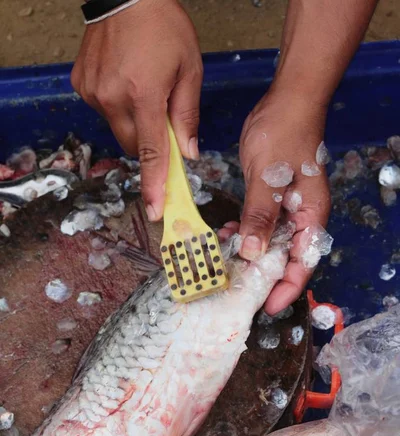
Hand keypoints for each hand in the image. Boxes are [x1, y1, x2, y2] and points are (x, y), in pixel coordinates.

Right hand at [71, 0, 202, 220]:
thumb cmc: (163, 25)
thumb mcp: (189, 68)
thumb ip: (187, 115)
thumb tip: (187, 153)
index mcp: (144, 94)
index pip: (152, 153)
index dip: (154, 185)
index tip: (154, 210)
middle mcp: (113, 97)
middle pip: (135, 146)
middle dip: (150, 142)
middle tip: (161, 115)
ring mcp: (93, 92)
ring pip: (119, 130)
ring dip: (134, 122)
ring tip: (142, 87)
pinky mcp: (82, 86)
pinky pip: (104, 111)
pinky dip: (117, 106)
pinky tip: (125, 79)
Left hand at [220, 91, 330, 314]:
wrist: (286, 102)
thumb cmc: (285, 134)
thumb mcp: (269, 177)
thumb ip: (260, 216)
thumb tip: (252, 253)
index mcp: (311, 216)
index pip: (304, 263)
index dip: (286, 289)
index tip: (265, 306)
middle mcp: (302, 218)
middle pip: (286, 259)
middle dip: (261, 275)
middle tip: (233, 285)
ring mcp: (288, 209)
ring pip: (269, 244)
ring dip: (247, 253)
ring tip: (223, 256)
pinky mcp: (272, 200)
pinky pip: (258, 226)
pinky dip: (242, 233)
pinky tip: (224, 233)